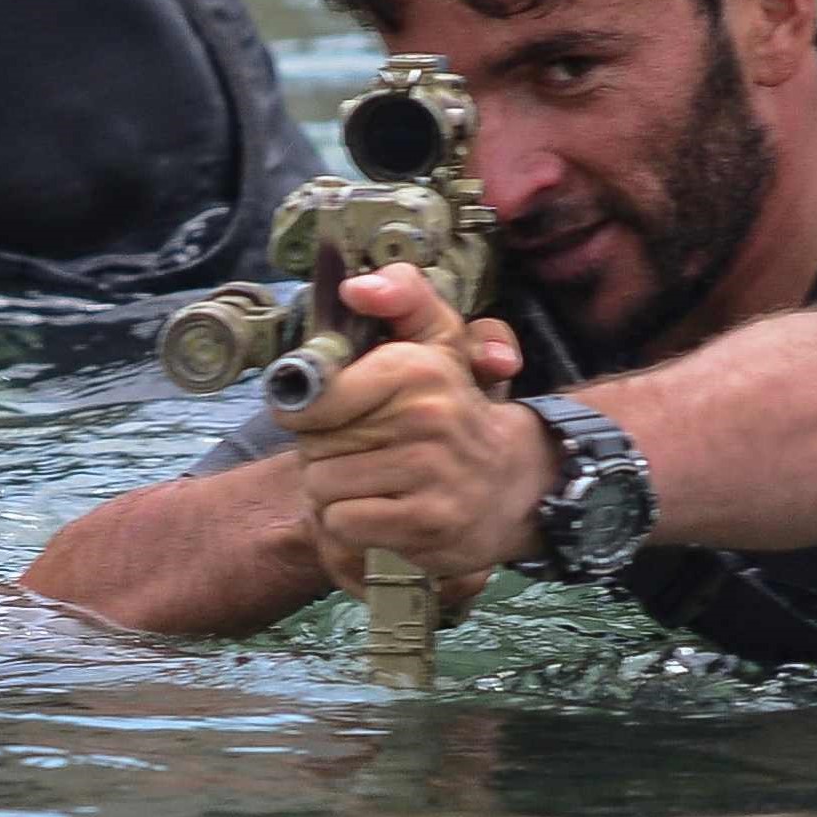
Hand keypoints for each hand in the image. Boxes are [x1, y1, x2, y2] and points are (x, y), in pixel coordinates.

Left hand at [279, 259, 539, 596]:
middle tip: (360, 453)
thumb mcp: (436, 339)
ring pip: (324, 488)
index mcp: (420, 368)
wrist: (511, 482)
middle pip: (314, 445)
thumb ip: (403, 294)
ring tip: (370, 484)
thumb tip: (357, 288)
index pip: (317, 394)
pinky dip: (351, 528)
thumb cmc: (450, 410)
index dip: (305, 411)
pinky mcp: (429, 523)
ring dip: (334, 493)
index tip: (324, 416)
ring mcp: (431, 474)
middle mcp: (429, 418)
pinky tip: (379, 515)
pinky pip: (344, 525)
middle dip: (324, 453)